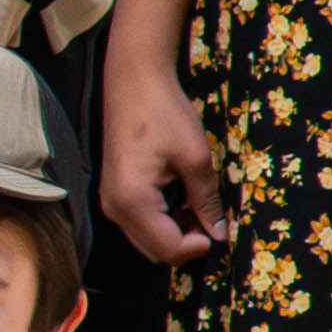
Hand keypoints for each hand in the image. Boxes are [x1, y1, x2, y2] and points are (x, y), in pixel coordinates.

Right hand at [98, 52, 228, 266]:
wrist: (133, 80)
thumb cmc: (163, 113)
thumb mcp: (195, 158)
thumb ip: (206, 201)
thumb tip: (218, 233)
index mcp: (133, 201)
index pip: (169, 249)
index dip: (200, 246)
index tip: (220, 228)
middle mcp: (115, 208)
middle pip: (155, 251)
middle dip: (187, 243)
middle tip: (212, 219)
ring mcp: (111, 201)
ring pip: (147, 239)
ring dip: (176, 233)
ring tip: (198, 206)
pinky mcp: (114, 192)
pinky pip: (140, 223)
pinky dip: (163, 221)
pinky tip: (181, 199)